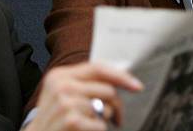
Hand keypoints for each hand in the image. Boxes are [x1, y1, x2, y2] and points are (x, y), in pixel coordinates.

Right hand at [26, 62, 142, 130]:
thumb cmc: (55, 119)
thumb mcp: (64, 94)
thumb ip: (86, 84)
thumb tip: (121, 79)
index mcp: (60, 75)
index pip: (98, 68)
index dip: (121, 77)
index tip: (137, 86)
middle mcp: (61, 86)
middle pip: (107, 90)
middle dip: (117, 106)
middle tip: (117, 117)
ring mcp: (65, 103)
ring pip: (106, 109)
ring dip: (105, 120)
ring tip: (91, 125)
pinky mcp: (71, 121)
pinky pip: (100, 125)